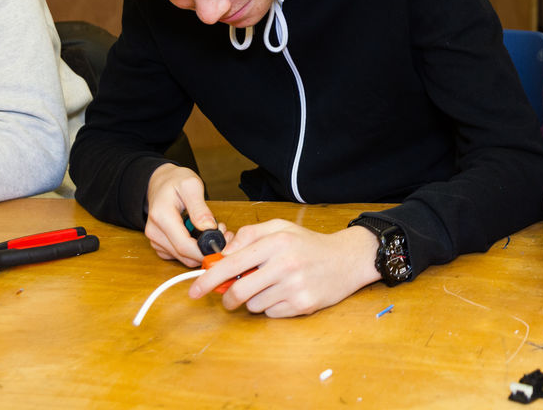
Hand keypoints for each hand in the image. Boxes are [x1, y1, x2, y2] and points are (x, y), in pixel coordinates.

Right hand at [144, 163, 227, 266]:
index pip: (184, 245)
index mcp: (161, 216)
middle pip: (185, 255)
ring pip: (184, 258)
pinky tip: (201, 235)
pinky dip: (193, 250)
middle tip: (223, 232)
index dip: (205, 250)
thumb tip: (209, 227)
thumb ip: (200, 208)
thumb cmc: (176, 181)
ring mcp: (155, 240)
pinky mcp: (160, 245)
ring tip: (213, 229)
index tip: (223, 243)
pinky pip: (180, 256)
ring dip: (201, 250)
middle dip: (207, 250)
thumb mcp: (191, 185)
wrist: (160, 182)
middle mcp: (155, 232)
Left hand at [188, 219, 380, 317]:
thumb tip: (221, 255)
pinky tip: (286, 294)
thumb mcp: (280, 228)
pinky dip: (272, 307)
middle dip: (228, 297)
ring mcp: (294, 287)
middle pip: (238, 291)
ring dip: (254, 300)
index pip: (231, 264)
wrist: (347, 260)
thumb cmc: (309, 244)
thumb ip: (249, 236)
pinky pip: (271, 313)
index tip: (194, 290)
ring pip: (253, 305)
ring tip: (272, 286)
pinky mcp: (302, 305)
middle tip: (230, 295)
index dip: (208, 279)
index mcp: (275, 242)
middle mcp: (284, 265)